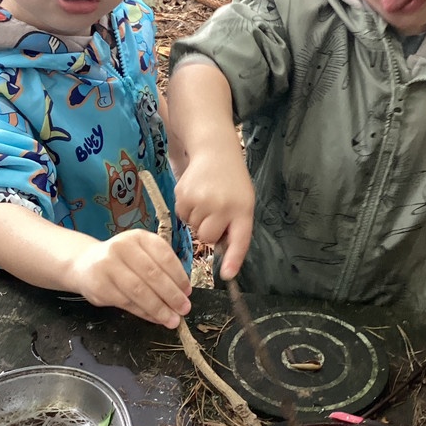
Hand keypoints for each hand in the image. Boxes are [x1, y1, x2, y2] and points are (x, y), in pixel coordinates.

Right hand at [68, 228, 191, 328]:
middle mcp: (122, 247)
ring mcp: (108, 266)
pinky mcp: (99, 286)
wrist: (85, 263)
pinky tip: (156, 319)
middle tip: (184, 309)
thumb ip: (161, 269)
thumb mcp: (142, 255)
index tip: (188, 292)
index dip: (179, 276)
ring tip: (172, 320)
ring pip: (139, 291)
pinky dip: (145, 313)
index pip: (164, 256)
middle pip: (152, 274)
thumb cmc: (122, 261)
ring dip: (159, 308)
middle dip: (172, 295)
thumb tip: (183, 295)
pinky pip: (127, 303)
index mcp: (139, 237)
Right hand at [174, 151, 254, 280]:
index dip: (233, 259)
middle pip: (208, 237)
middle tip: (215, 211)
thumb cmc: (231, 181)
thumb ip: (235, 227)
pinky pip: (183, 216)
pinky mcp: (184, 196)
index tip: (228, 275)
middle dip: (209, 230)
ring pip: (194, 228)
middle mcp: (223, 206)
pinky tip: (196, 194)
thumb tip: (221, 251)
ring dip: (198, 218)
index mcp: (242, 210)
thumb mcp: (243, 202)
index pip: (239, 240)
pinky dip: (188, 210)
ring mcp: (201, 201)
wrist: (215, 150)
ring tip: (206, 198)